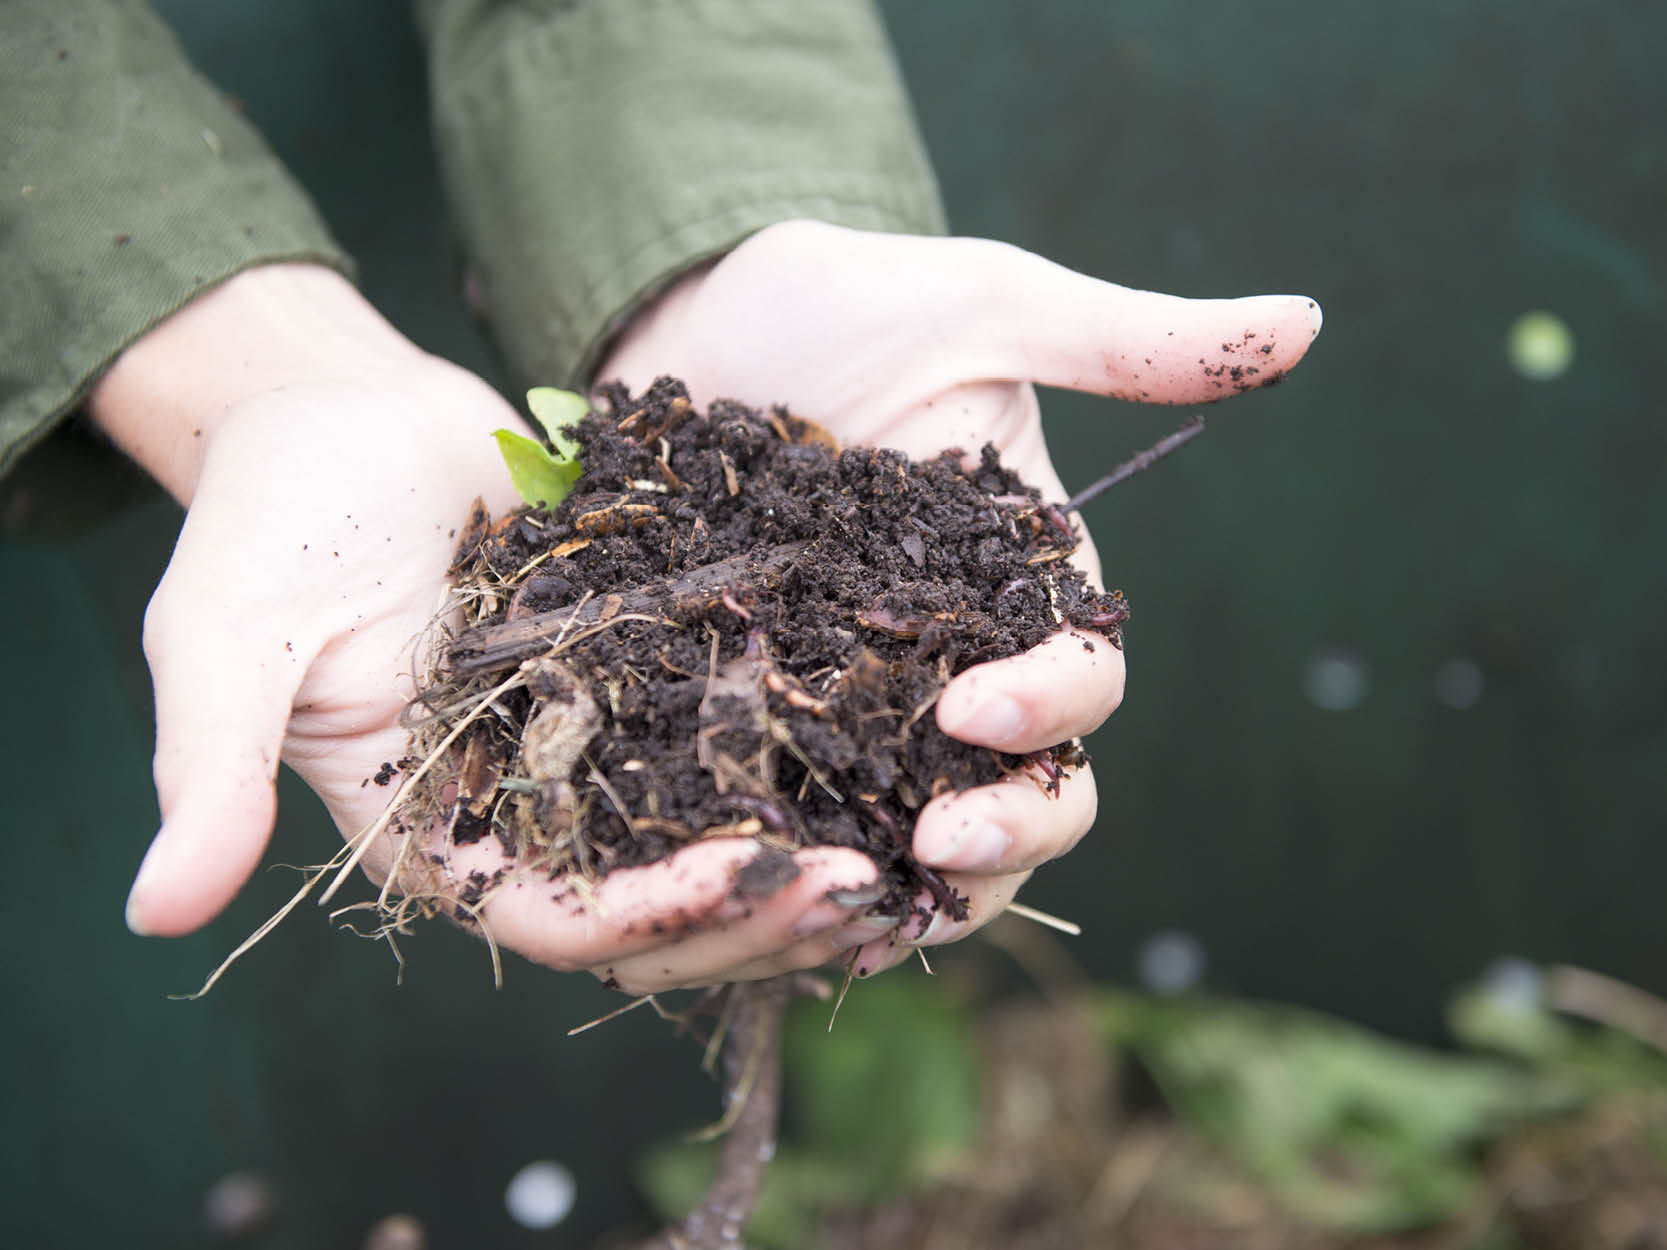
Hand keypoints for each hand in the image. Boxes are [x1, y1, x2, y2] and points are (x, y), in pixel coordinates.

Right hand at [100, 264, 881, 984]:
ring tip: (908, 835)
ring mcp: (594, 747)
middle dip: (759, 908)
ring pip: (713, 831)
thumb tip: (156, 915)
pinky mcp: (643, 676)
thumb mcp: (223, 637)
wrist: (343, 409)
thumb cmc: (273, 516)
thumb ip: (208, 767)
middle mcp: (527, 810)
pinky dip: (803, 748)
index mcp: (434, 832)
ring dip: (804, 845)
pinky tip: (891, 732)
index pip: (556, 918)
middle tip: (871, 884)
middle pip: (659, 902)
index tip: (755, 876)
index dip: (654, 917)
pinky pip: (733, 732)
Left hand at [596, 220, 1322, 983]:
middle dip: (1006, 833)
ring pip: (923, 832)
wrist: (695, 311)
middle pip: (1028, 789)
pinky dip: (804, 863)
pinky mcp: (762, 713)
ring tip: (859, 918)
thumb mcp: (990, 309)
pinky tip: (766, 901)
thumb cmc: (851, 304)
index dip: (1051, 709)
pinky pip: (803, 812)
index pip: (1080, 681)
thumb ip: (1131, 344)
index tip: (971, 710)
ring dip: (914, 888)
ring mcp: (860, 698)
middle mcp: (958, 661)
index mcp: (1027, 587)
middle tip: (939, 845)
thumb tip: (1307, 321)